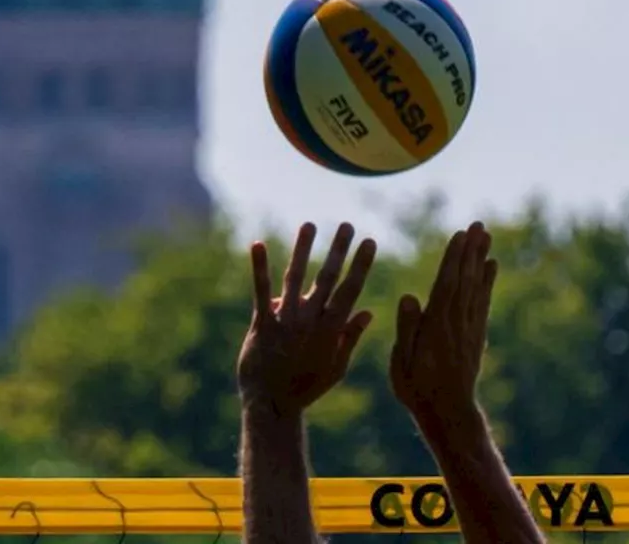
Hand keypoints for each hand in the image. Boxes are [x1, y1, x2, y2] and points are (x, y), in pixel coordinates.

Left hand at [237, 222, 376, 417]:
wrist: (271, 404)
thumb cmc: (305, 387)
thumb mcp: (335, 367)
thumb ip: (349, 338)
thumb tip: (367, 312)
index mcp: (331, 331)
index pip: (350, 291)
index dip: (360, 265)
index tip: (370, 242)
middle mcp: (310, 322)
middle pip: (326, 279)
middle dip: (338, 251)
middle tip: (347, 225)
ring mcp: (286, 321)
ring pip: (296, 278)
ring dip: (302, 250)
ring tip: (310, 224)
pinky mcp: (262, 324)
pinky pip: (261, 291)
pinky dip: (259, 267)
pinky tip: (257, 245)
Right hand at [390, 222, 496, 428]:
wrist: (448, 413)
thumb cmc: (417, 389)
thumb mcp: (402, 363)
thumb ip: (407, 329)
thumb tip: (410, 297)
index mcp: (437, 328)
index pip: (446, 285)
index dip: (453, 259)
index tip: (459, 235)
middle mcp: (457, 324)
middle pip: (465, 280)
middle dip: (470, 251)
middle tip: (478, 224)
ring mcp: (469, 329)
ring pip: (476, 287)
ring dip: (480, 259)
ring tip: (486, 236)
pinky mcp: (475, 336)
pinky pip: (483, 303)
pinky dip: (487, 282)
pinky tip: (490, 267)